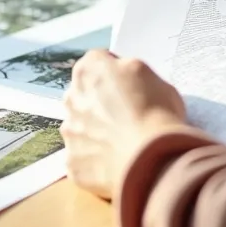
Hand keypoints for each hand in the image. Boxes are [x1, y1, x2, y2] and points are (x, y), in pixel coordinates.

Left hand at [63, 50, 188, 198]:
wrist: (151, 158)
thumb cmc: (156, 111)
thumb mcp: (148, 74)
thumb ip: (126, 70)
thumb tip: (121, 76)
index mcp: (89, 70)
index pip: (97, 63)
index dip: (115, 75)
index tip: (130, 87)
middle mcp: (71, 98)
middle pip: (83, 96)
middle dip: (99, 104)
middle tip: (125, 117)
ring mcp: (70, 132)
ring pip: (79, 128)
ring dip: (94, 132)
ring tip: (122, 144)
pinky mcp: (72, 161)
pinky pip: (83, 158)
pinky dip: (96, 161)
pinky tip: (116, 163)